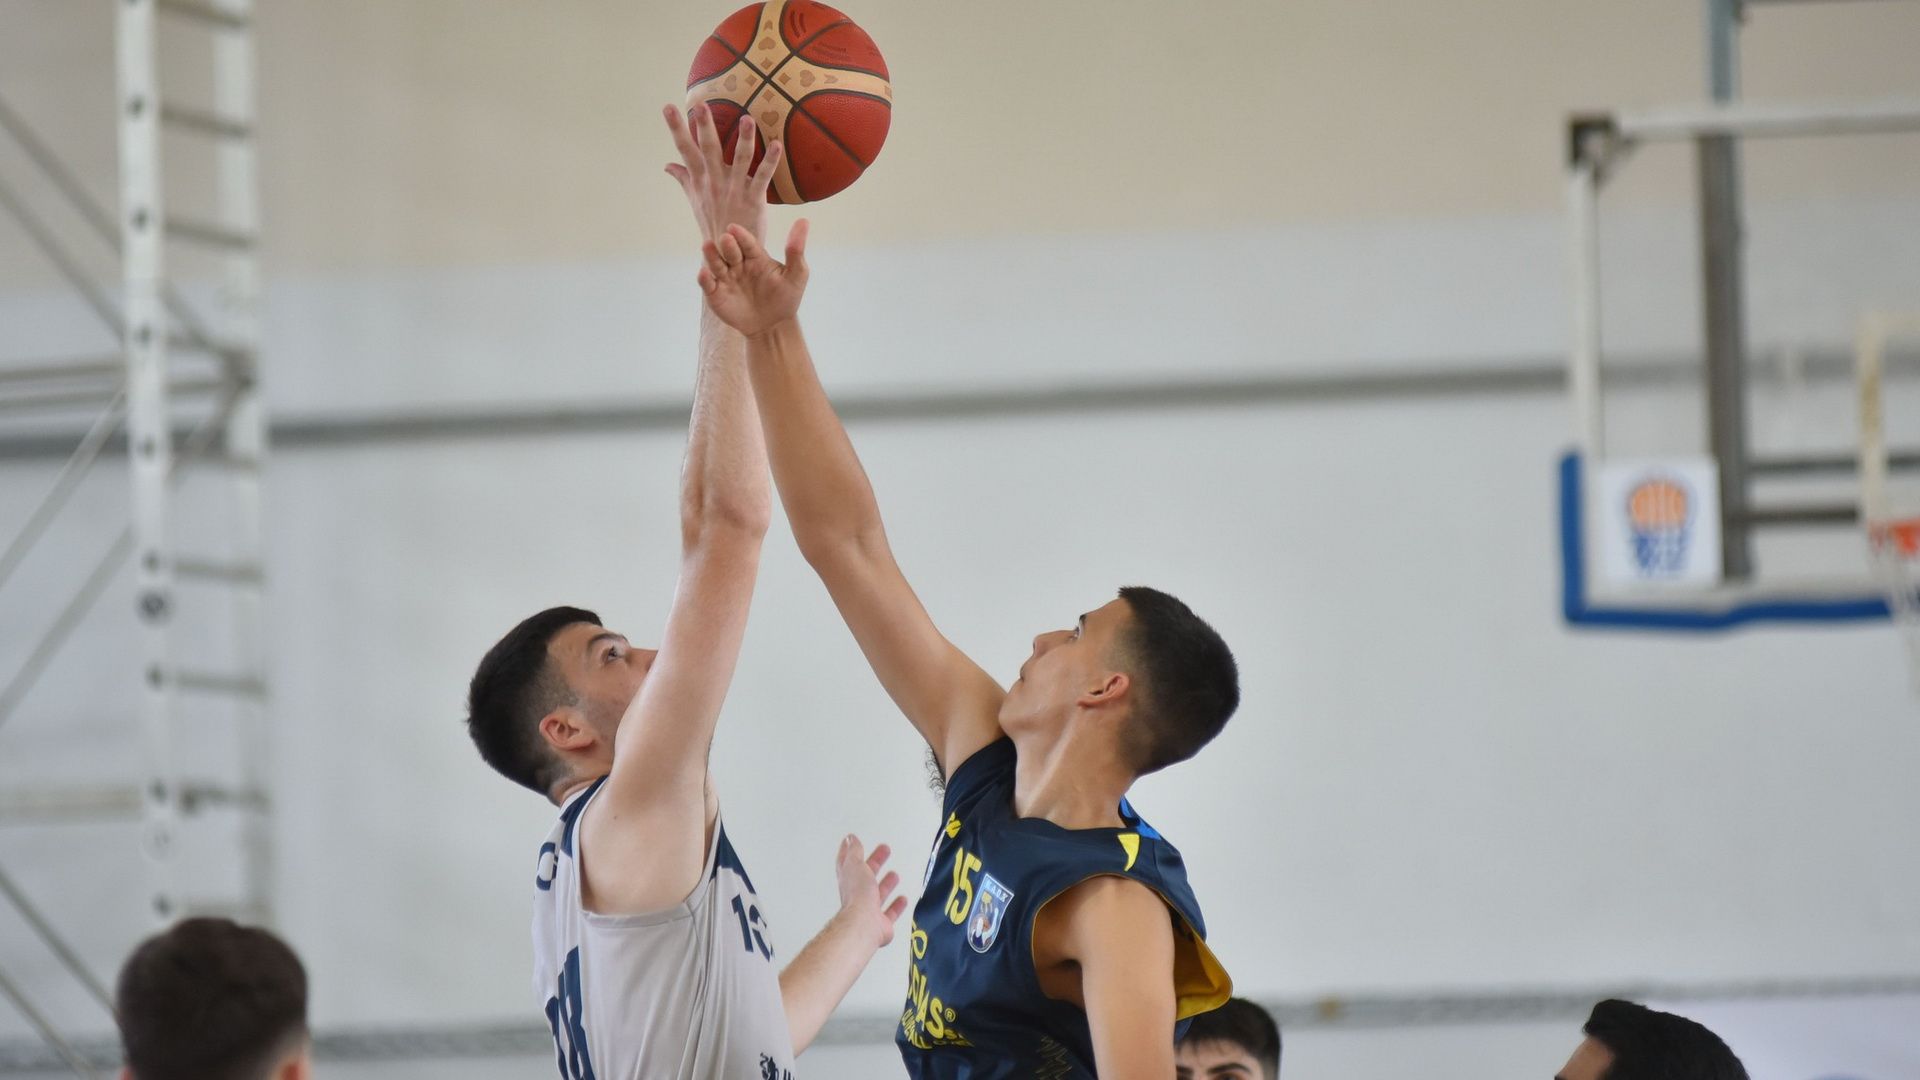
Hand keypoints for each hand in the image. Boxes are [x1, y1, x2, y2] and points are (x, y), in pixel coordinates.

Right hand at [664, 103, 781, 243]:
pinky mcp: (754, 199)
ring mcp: (734, 190)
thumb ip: (684, 178)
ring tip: (748, 119)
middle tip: (701, 105)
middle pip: (708, 150)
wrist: (729, 254)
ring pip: (740, 159)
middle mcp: (715, 182)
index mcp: (700, 180)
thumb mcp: (695, 200)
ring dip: (745, 139)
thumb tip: (667, 165)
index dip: (677, 129)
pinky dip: (770, 161)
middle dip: (704, 128)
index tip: (668, 107)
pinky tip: (777, 144)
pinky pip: (762, 177)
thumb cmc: (713, 223)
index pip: (685, 150)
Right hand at [698, 221, 809, 336]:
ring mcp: (726, 278)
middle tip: (726, 239)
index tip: (734, 228)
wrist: (774, 327)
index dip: (741, 236)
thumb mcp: (797, 274)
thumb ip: (796, 250)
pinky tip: (704, 273)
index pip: (747, 243)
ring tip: (707, 246)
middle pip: (730, 251)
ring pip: (716, 264)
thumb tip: (804, 220)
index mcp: (756, 257)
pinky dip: (704, 278)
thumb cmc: (786, 298)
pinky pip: (708, 284)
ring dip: (711, 255)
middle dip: (728, 245)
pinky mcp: (716, 293)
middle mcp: (738, 264)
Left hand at [835, 835, 907, 948]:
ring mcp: (869, 910)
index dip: (851, 851)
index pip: (848, 862)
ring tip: (895, 874)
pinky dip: (896, 906)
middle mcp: (857, 895)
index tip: (853, 841)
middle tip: (884, 850)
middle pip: (866, 876)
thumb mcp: (855, 866)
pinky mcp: (880, 924)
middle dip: (875, 862)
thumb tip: (850, 838)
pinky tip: (902, 899)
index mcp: (849, 880)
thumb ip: (854, 852)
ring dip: (886, 884)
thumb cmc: (858, 895)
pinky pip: (890, 913)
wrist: (864, 924)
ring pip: (878, 894)